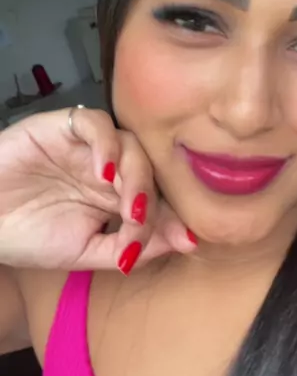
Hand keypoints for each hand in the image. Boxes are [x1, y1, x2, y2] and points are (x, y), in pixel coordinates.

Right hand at [0, 107, 195, 273]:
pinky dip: (106, 145)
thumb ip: (128, 248)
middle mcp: (110, 168)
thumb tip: (184, 243)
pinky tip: (102, 172)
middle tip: (142, 221)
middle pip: (151, 169)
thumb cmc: (28, 236)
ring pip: (131, 144)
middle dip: (154, 198)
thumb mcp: (83, 252)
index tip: (188, 239)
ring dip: (136, 174)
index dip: (174, 215)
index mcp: (117, 197)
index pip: (159, 197)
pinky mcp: (65, 125)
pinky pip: (96, 123)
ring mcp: (90, 146)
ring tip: (127, 204)